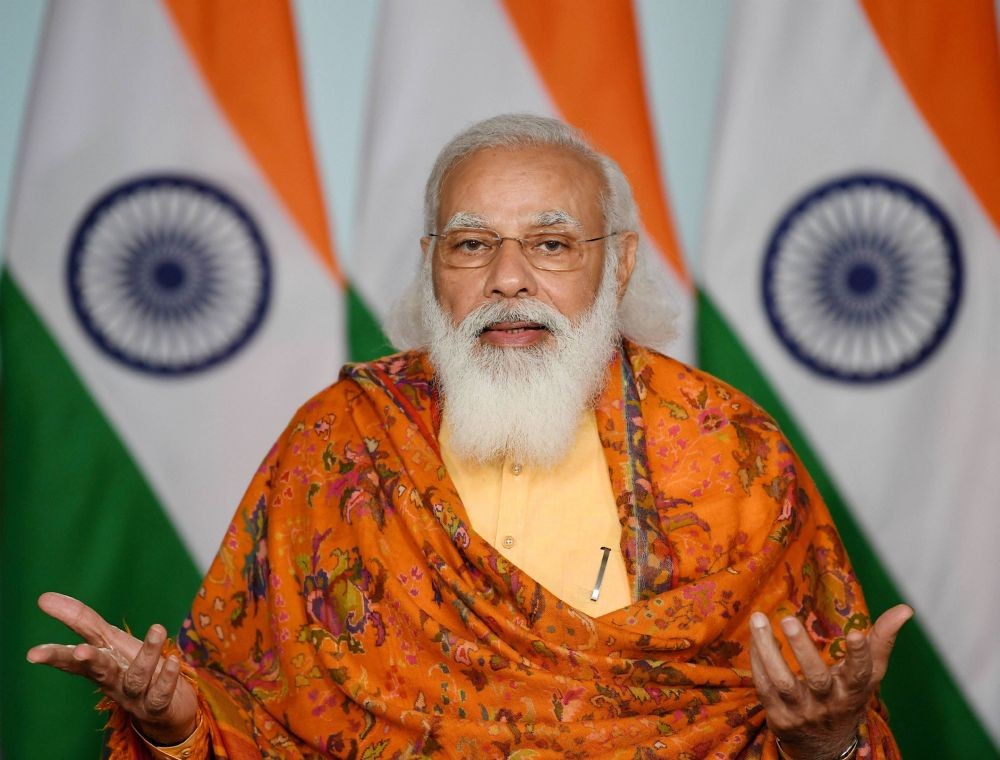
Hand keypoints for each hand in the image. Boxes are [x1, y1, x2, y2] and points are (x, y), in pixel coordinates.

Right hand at [27, 592, 198, 744]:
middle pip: (98, 671)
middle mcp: (112, 681)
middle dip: (89, 661)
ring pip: (136, 677)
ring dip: (146, 655)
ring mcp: (134, 695)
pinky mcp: (157, 705)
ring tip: (157, 628)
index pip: (71, 661)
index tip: (33, 654)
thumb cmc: (130, 666)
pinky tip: (172, 661)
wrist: (165, 706)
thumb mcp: (107, 640)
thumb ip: (81, 620)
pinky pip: (160, 693)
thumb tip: (44, 597)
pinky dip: (167, 678)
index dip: (53, 657)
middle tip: (80, 651)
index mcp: (97, 665)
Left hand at [749, 604, 911, 759]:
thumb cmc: (848, 695)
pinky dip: (757, 661)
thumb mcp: (869, 673)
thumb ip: (881, 640)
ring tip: (758, 619)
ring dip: (767, 650)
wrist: (825, 745)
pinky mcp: (779, 717)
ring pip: (782, 682)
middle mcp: (829, 703)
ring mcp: (802, 711)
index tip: (855, 632)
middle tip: (789, 619)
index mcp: (854, 690)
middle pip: (816, 677)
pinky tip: (755, 638)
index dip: (859, 654)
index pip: (860, 673)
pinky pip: (764, 687)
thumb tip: (905, 609)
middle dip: (802, 648)